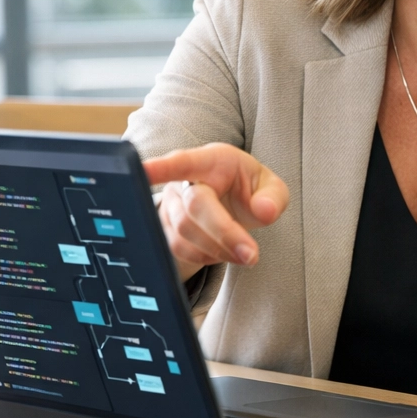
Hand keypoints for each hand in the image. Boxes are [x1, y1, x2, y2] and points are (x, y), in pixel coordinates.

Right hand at [144, 144, 289, 282]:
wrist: (232, 203)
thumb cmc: (248, 189)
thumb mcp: (270, 187)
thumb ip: (273, 197)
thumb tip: (265, 211)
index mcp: (211, 160)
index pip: (184, 162)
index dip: (162, 167)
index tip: (143, 170)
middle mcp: (183, 180)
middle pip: (194, 206)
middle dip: (224, 233)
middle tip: (251, 254)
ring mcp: (170, 205)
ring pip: (183, 232)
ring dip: (217, 249)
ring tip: (244, 254)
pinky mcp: (165, 229)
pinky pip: (178, 248)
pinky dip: (205, 257)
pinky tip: (223, 253)